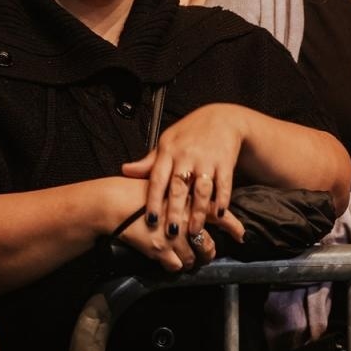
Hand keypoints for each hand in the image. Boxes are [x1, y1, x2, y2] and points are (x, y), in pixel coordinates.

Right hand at [111, 178, 244, 273]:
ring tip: (187, 261)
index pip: (221, 215)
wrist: (115, 202)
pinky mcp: (161, 250)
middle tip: (206, 254)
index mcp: (191, 201)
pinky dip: (175, 267)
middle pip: (207, 244)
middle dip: (208, 253)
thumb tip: (195, 196)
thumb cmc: (138, 191)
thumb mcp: (166, 184)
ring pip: (192, 258)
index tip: (241, 236)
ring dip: (191, 262)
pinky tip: (170, 262)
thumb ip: (182, 192)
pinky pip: (176, 266)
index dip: (233, 227)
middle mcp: (187, 220)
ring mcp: (175, 237)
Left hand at [121, 103, 248, 244]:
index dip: (154, 200)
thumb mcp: (167, 142)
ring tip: (194, 231)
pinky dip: (222, 199)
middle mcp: (187, 156)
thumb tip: (125, 170)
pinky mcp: (225, 162)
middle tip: (171, 232)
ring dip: (198, 211)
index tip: (151, 220)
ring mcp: (207, 159)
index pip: (158, 179)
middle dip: (175, 211)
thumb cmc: (190, 133)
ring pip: (201, 189)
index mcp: (169, 152)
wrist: (222, 118)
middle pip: (179, 187)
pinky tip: (219, 213)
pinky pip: (223, 184)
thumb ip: (149, 161)